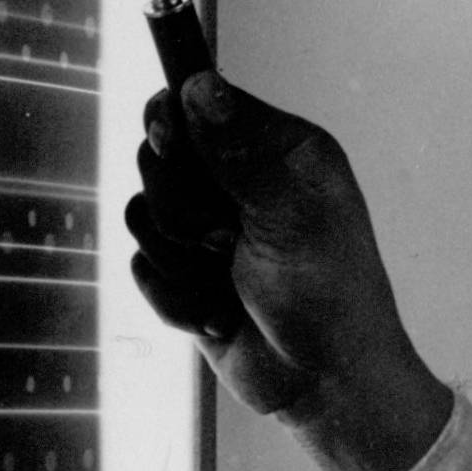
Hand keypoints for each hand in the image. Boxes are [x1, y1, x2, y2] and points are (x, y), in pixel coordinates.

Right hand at [126, 73, 456, 470]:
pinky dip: (178, 298)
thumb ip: (239, 152)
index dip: (171, 122)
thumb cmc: (329, 297)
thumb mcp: (289, 216)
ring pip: (142, 215)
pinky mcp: (187, 272)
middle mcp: (241, 181)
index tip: (168, 144)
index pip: (194, 101)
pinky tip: (218, 314)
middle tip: (229, 240)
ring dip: (183, 260)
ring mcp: (210, 228)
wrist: (324, 385)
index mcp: (278, 150)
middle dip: (183, 208)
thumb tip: (199, 85)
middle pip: (155, 157)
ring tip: (231, 282)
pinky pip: (142, 269)